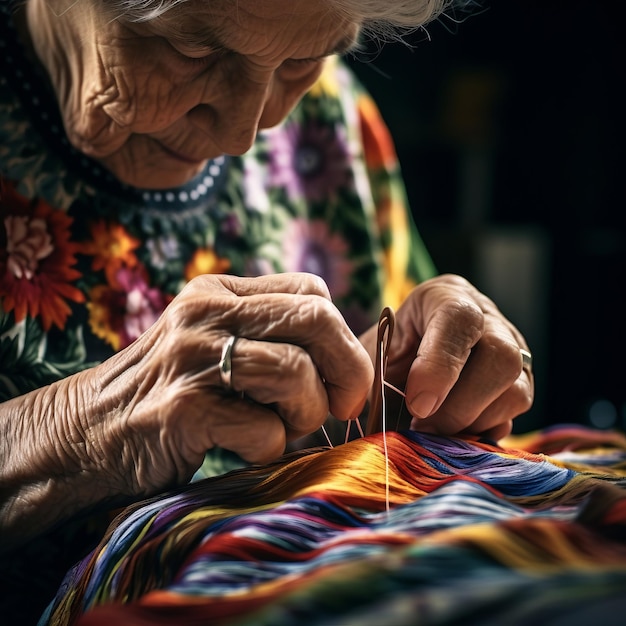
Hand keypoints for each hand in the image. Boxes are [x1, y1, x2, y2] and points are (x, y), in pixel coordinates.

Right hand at [61, 273, 372, 496]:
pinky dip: (270, 449)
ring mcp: (191, 356)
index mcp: (219, 292)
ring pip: (296, 372)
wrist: (85, 435)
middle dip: (348, 368)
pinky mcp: (182, 408)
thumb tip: (344, 357)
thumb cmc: (167, 394)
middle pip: (316, 318)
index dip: (341, 336)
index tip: (340, 377)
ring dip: (306, 414)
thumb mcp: (211, 344)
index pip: (312, 291)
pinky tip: (245, 451)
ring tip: (282, 429)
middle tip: (345, 405)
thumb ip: (266, 336)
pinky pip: (264, 429)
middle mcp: (205, 313)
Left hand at [361, 274, 532, 440]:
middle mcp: (489, 320)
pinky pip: (513, 418)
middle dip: (459, 406)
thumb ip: (379, 376)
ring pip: (515, 392)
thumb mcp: (374, 355)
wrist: (403, 360)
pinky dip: (481, 433)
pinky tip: (452, 433)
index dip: (440, 366)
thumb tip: (385, 423)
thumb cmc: (387, 353)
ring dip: (470, 423)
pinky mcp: (520, 386)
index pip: (460, 320)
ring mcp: (513, 352)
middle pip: (501, 357)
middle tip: (424, 426)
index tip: (417, 405)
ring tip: (434, 431)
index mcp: (446, 297)